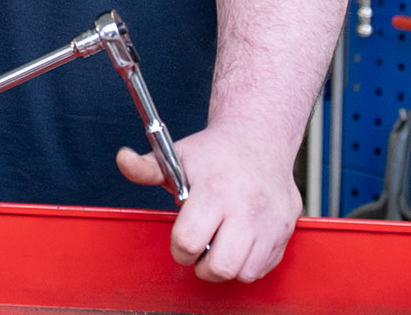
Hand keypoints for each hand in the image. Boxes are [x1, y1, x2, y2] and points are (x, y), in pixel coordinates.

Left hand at [117, 122, 300, 282]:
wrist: (260, 137)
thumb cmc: (216, 151)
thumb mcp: (177, 154)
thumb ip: (146, 167)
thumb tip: (124, 160)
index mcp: (215, 191)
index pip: (189, 242)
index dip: (180, 248)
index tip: (183, 239)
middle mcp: (247, 209)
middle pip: (221, 267)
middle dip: (204, 265)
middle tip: (201, 248)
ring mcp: (271, 221)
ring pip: (245, 272)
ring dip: (228, 266)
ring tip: (221, 245)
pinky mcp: (286, 230)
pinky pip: (265, 267)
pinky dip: (250, 263)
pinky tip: (241, 242)